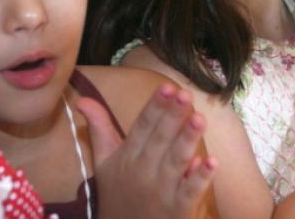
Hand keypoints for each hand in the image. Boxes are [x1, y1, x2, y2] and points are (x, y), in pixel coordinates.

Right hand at [78, 83, 216, 218]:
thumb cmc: (116, 194)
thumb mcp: (103, 162)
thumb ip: (98, 128)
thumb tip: (83, 99)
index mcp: (127, 156)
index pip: (142, 126)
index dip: (154, 107)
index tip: (166, 86)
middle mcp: (143, 171)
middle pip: (160, 139)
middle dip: (172, 116)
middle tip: (185, 94)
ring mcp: (162, 191)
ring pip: (176, 161)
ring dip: (187, 140)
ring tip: (199, 118)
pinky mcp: (178, 209)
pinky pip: (190, 192)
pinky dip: (200, 179)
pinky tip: (211, 161)